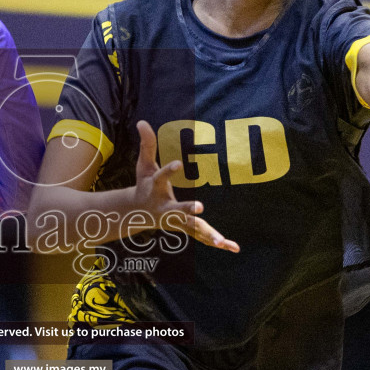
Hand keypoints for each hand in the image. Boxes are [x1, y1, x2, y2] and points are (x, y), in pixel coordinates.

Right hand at [129, 120, 238, 251]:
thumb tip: (142, 121)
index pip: (162, 177)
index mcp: (156, 188)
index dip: (170, 170)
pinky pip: (202, 237)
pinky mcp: (185, 228)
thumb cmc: (144, 184)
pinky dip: (216, 242)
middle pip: (178, 209)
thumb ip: (146, 144)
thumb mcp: (143, 164)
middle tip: (200, 207)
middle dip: (188, 210)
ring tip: (224, 242)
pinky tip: (233, 248)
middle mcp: (166, 207)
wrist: (136, 213)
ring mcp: (176, 220)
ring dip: (209, 235)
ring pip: (193, 229)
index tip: (179, 164)